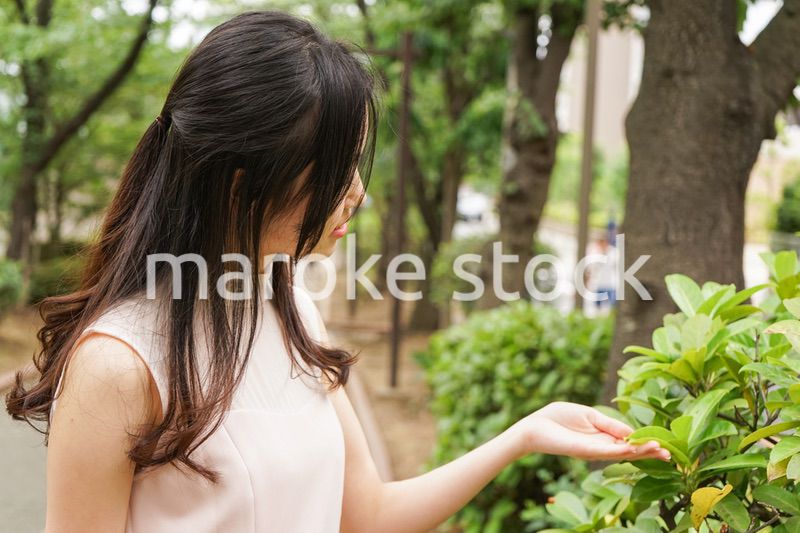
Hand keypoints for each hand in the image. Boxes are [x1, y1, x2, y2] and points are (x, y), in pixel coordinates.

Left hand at [508, 401, 670, 461]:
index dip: (645, 443)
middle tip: (670, 454)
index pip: (628, 443)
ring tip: (660, 451)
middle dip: (649, 452)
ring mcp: (593, 450)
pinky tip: (635, 449)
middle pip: (629, 452)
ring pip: (621, 454)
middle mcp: (600, 447)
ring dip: (641, 452)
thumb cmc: (557, 418)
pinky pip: (606, 451)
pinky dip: (621, 450)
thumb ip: (610, 424)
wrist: (534, 426)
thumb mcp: (589, 416)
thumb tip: (631, 432)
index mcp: (602, 437)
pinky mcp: (584, 450)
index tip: (663, 444)